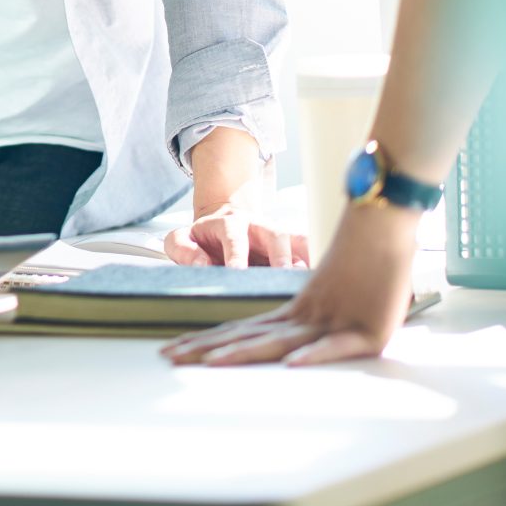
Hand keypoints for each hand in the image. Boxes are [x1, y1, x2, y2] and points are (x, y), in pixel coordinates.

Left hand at [160, 202, 419, 366]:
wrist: (385, 223)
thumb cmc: (365, 262)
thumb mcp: (329, 295)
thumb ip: (307, 314)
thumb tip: (285, 341)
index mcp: (294, 311)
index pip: (241, 329)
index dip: (207, 341)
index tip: (175, 349)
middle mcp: (305, 316)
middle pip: (248, 336)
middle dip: (206, 349)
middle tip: (168, 357)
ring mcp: (332, 322)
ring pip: (280, 340)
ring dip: (245, 352)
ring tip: (212, 362)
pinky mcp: (367, 331)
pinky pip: (336, 344)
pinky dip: (315, 353)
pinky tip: (293, 362)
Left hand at [162, 201, 308, 267]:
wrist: (222, 226)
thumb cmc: (202, 239)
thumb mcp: (181, 239)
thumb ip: (184, 250)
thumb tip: (202, 265)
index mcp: (228, 223)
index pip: (234, 237)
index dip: (236, 254)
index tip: (237, 272)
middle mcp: (258, 227)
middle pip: (275, 233)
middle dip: (280, 254)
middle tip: (283, 275)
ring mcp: (277, 237)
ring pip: (299, 241)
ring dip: (307, 259)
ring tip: (311, 280)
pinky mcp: (291, 249)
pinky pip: (310, 252)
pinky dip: (318, 264)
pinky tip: (324, 281)